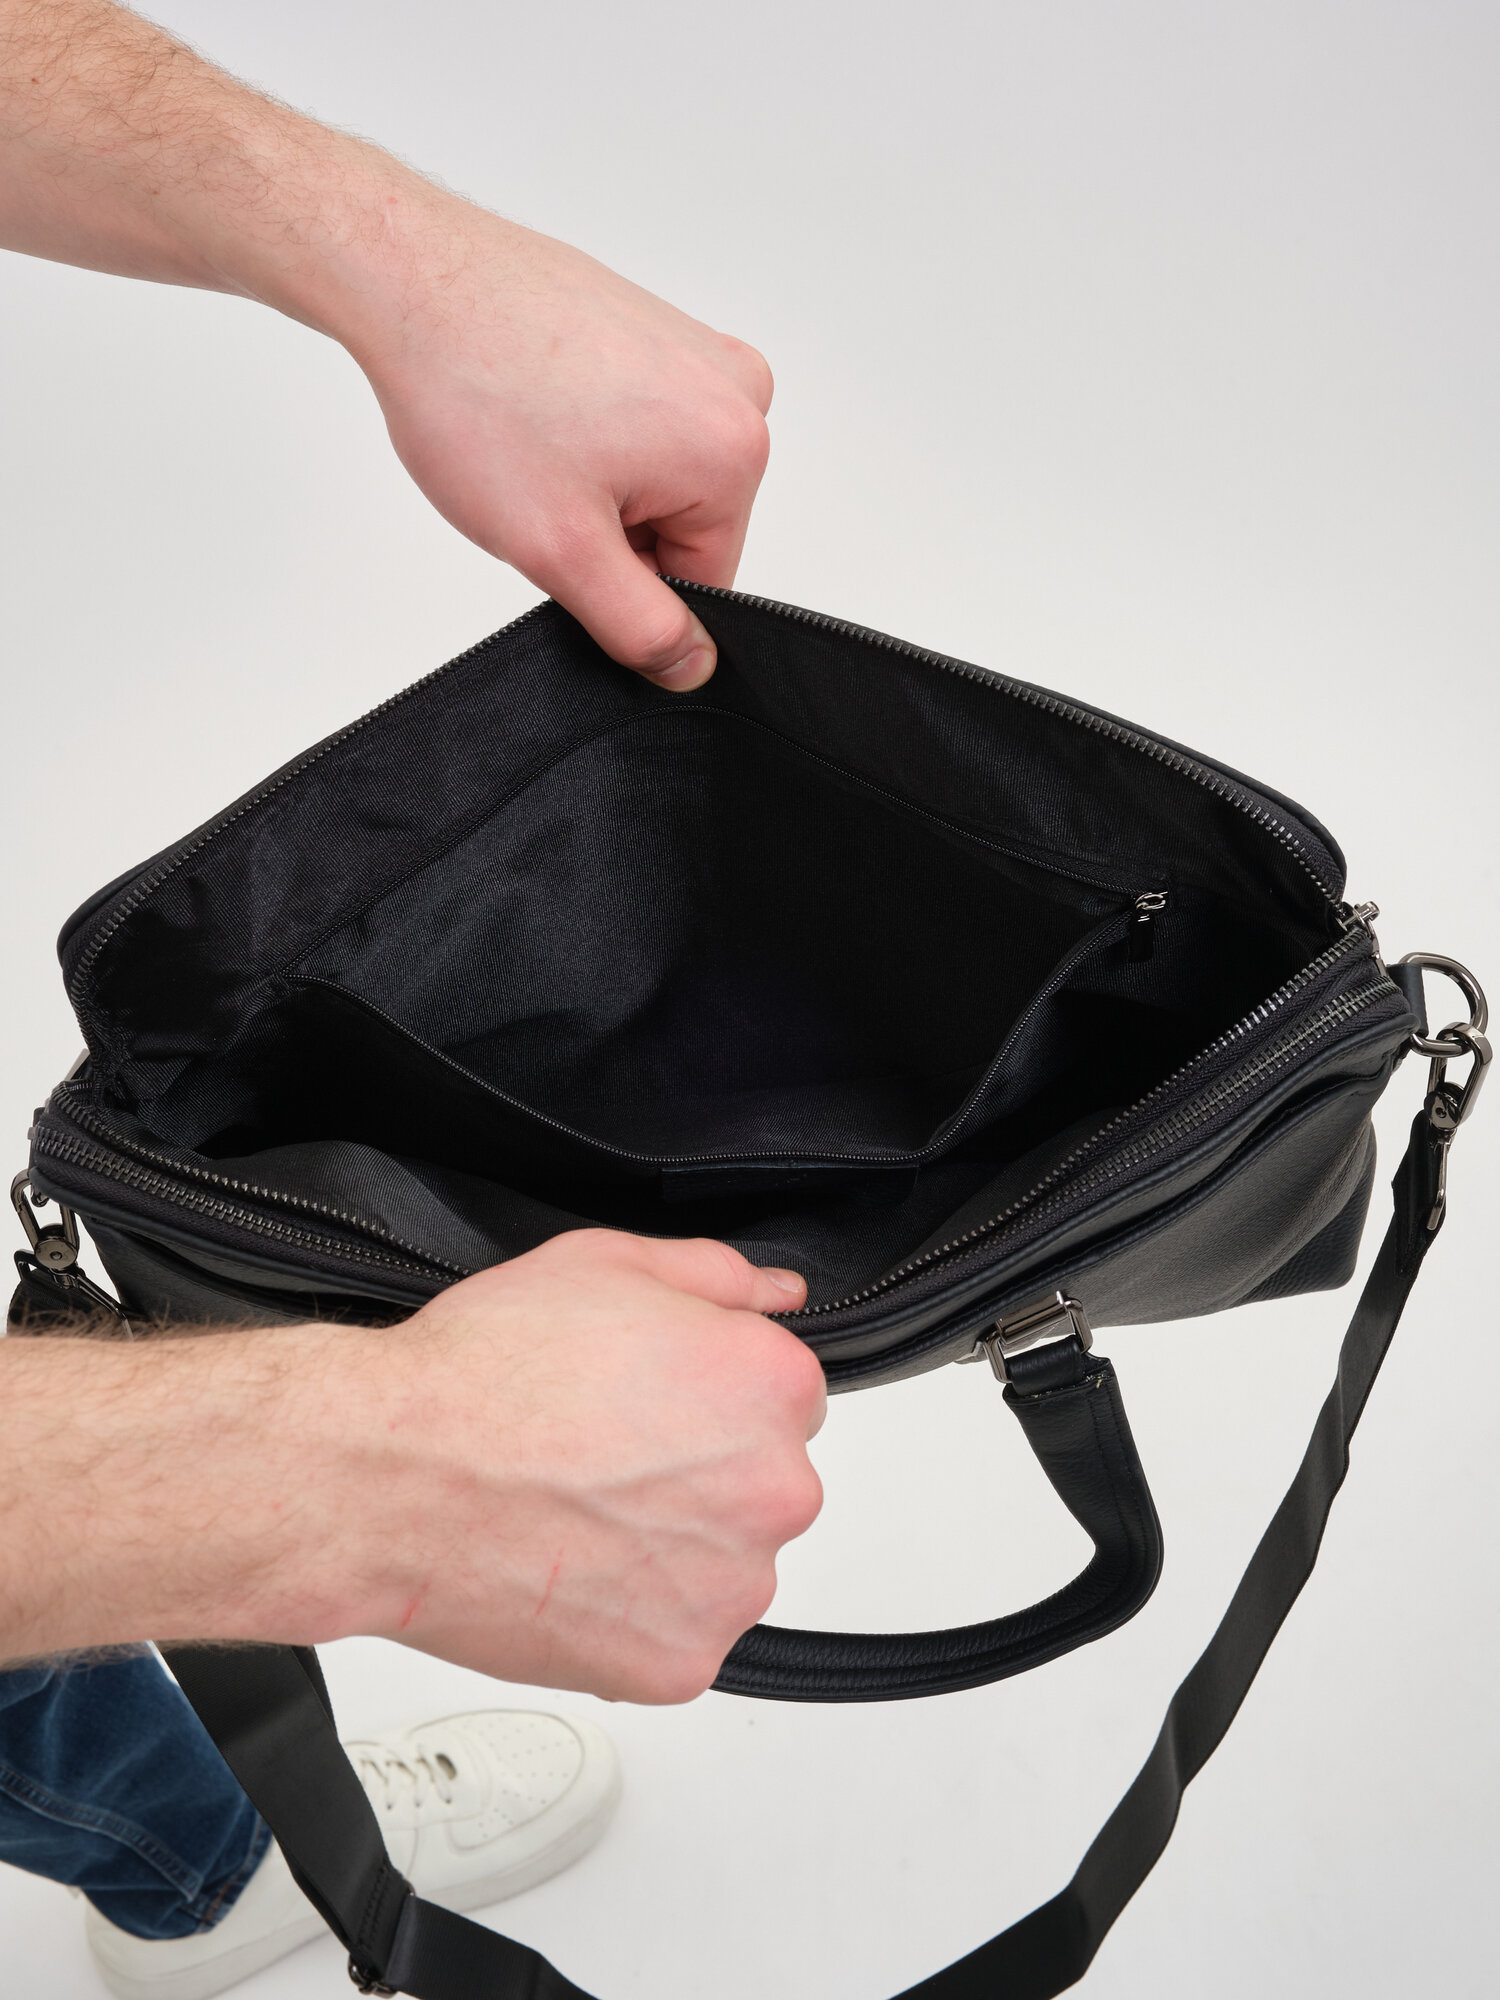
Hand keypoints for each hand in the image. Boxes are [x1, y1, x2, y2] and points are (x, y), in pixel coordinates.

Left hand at [0, 1, 772, 689]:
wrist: (410, 278)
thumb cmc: (478, 391)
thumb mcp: (562, 551)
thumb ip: (639, 628)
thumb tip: (690, 666)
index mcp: (735, 448)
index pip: (703, 581)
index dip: (623, 585)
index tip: (562, 538)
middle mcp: (737, 388)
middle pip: (684, 524)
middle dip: (609, 527)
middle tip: (538, 489)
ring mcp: (695, 348)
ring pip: (655, 476)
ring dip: (592, 483)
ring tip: (530, 443)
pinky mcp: (653, 326)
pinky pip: (635, 423)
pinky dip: (582, 434)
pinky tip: (531, 410)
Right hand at [323, 1229, 823, 1700]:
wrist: (391, 1477)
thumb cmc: (485, 1372)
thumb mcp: (606, 1265)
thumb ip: (715, 1276)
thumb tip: (778, 1292)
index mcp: (769, 1386)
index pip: (782, 1394)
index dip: (706, 1391)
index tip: (648, 1400)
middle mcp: (774, 1488)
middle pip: (760, 1482)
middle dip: (697, 1471)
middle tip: (602, 1458)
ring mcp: (731, 1586)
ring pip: (721, 1563)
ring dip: (670, 1547)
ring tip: (576, 1513)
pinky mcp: (680, 1663)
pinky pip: (675, 1634)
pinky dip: (631, 1614)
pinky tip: (569, 1567)